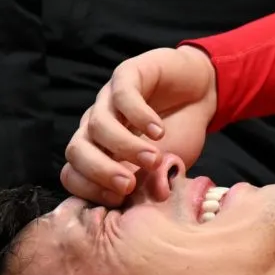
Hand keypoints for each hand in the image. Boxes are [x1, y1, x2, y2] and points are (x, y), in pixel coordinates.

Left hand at [61, 45, 216, 204]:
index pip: (73, 174)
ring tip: (154, 159)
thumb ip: (156, 183)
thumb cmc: (180, 134)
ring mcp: (109, 99)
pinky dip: (139, 116)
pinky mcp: (128, 75)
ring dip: (125, 147)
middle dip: (99, 172)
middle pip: (76, 150)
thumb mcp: (168, 168)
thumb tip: (156, 195)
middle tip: (129, 185)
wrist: (202, 93)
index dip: (90, 190)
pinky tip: (158, 131)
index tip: (120, 199)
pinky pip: (123, 95)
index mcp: (100, 153)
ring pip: (98, 125)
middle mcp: (97, 127)